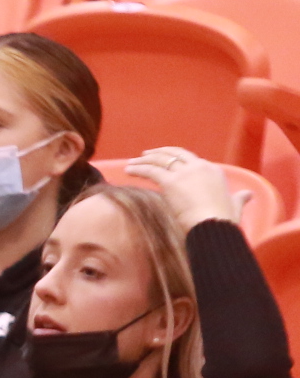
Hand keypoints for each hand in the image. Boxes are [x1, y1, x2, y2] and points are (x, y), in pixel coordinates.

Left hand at [125, 147, 240, 228]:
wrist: (214, 224)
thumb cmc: (223, 220)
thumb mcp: (235, 205)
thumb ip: (240, 198)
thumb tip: (248, 195)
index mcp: (213, 171)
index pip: (192, 160)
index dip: (178, 160)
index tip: (167, 162)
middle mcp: (200, 167)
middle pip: (176, 154)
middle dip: (161, 153)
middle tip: (147, 154)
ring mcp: (185, 173)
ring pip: (161, 160)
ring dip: (145, 160)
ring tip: (133, 162)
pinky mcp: (171, 182)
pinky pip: (151, 171)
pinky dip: (139, 168)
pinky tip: (129, 170)